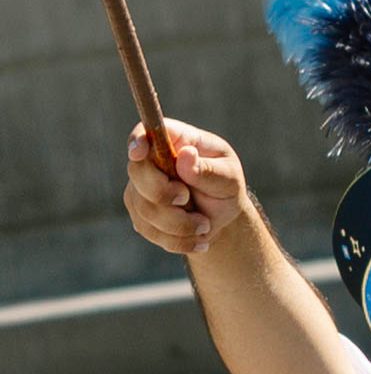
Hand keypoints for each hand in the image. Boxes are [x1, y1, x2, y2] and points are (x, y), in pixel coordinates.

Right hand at [123, 119, 253, 254]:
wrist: (221, 216)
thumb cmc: (225, 186)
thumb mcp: (228, 176)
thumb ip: (208, 169)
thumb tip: (186, 156)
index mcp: (173, 141)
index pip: (145, 134)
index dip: (138, 142)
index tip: (140, 153)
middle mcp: (150, 162)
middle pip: (138, 174)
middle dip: (164, 194)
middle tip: (188, 199)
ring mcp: (140, 189)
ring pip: (146, 209)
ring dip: (180, 224)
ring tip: (205, 224)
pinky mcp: (141, 216)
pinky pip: (151, 232)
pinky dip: (179, 240)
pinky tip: (197, 239)